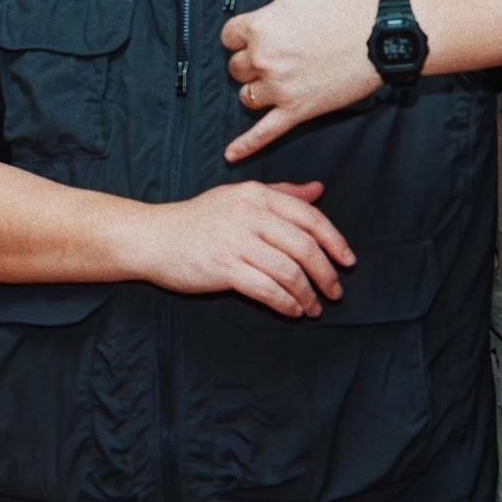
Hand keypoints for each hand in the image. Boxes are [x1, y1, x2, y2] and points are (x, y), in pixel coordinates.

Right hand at [122, 180, 354, 317]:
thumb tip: (318, 190)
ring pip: (289, 272)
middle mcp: (249, 214)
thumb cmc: (198, 219)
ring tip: (313, 307)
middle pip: (305, 247)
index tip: (348, 262)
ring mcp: (235, 241)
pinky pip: (267, 289)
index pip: (310, 217)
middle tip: (334, 292)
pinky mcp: (223, 267)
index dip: (335, 241)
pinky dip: (286, 303)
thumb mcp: (238, 196)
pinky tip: (292, 310)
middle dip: (326, 274)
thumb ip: (281, 193)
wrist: (153, 237)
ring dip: (308, 294)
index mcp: (256, 195)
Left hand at [221, 0, 383, 162]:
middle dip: (249, 60)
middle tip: (277, 51)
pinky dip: (246, 145)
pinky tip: (231, 155)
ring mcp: (281, 88)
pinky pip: (264, 132)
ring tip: (275, 78)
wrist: (384, 36)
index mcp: (260, 26)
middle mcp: (264, 59)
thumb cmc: (346, 1)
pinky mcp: (298, 111)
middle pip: (234, 67)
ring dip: (254, 88)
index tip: (261, 29)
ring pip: (246, 96)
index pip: (228, 34)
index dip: (243, 31)